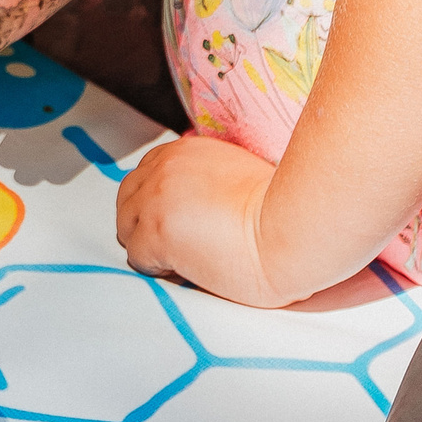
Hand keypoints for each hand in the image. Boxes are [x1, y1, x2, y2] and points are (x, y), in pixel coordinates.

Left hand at [115, 134, 293, 306]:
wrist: (296, 227)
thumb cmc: (281, 209)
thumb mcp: (237, 174)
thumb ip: (205, 180)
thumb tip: (190, 204)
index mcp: (185, 151)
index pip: (146, 173)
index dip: (155, 201)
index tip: (174, 220)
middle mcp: (164, 168)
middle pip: (128, 197)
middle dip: (144, 222)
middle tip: (172, 245)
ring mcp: (156, 199)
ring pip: (125, 226)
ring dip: (146, 244)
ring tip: (179, 259)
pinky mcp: (156, 232)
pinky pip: (136, 256)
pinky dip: (155, 268)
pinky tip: (183, 271)